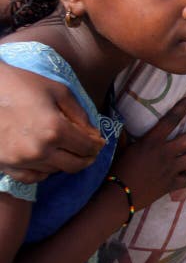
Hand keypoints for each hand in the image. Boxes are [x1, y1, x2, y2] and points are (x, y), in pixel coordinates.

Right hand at [0, 63, 104, 182]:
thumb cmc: (22, 85)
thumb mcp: (59, 92)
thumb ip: (79, 114)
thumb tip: (93, 134)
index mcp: (55, 129)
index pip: (87, 147)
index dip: (97, 146)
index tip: (100, 142)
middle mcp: (39, 149)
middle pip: (74, 165)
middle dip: (87, 158)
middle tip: (90, 151)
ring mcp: (20, 160)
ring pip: (55, 171)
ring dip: (65, 162)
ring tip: (68, 151)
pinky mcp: (5, 165)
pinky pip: (32, 177)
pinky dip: (44, 172)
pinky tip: (48, 161)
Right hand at [109, 92, 185, 210]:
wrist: (117, 197)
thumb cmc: (116, 170)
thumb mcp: (122, 147)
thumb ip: (127, 133)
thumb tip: (120, 115)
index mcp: (152, 141)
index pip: (172, 119)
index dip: (185, 105)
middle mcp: (165, 152)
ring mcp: (171, 168)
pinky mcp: (171, 184)